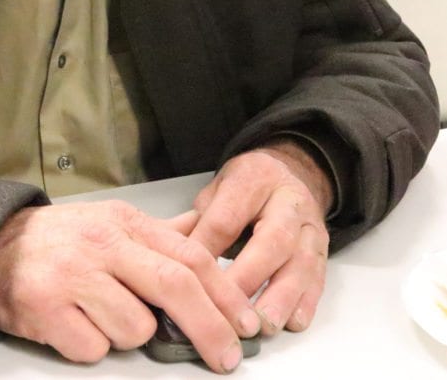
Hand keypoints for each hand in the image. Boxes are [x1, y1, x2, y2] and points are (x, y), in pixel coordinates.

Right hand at [0, 200, 260, 372]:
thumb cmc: (58, 240)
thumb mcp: (109, 221)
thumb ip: (158, 234)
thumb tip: (203, 231)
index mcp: (123, 222)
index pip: (189, 255)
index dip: (226, 293)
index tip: (247, 324)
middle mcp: (101, 243)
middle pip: (174, 286)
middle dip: (210, 328)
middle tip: (226, 357)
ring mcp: (73, 275)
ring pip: (135, 328)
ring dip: (128, 335)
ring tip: (100, 314)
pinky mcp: (47, 309)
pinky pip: (95, 348)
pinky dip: (91, 346)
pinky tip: (74, 324)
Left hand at [189, 141, 331, 336]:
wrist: (290, 173)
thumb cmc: (247, 187)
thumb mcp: (218, 188)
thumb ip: (201, 219)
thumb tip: (175, 258)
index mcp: (254, 179)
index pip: (228, 216)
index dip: (208, 247)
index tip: (191, 275)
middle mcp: (288, 202)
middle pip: (272, 239)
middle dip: (250, 277)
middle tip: (230, 309)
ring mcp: (310, 227)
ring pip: (301, 263)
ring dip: (281, 298)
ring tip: (262, 325)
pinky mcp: (323, 250)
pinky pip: (318, 277)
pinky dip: (306, 302)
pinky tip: (291, 322)